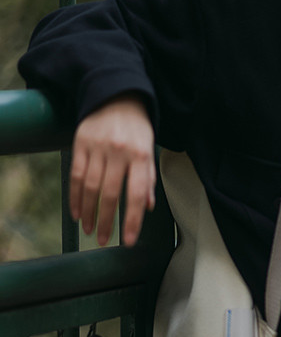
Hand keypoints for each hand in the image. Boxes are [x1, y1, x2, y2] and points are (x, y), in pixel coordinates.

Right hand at [69, 94, 155, 247]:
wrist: (116, 96)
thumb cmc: (137, 128)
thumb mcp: (149, 150)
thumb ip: (148, 179)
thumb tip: (147, 208)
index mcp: (141, 155)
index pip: (137, 194)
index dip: (132, 220)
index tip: (128, 241)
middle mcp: (119, 152)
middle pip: (110, 194)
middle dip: (106, 221)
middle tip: (103, 241)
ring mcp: (98, 147)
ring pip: (91, 187)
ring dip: (88, 213)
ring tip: (89, 230)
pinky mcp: (80, 143)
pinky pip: (75, 175)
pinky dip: (75, 197)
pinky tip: (76, 213)